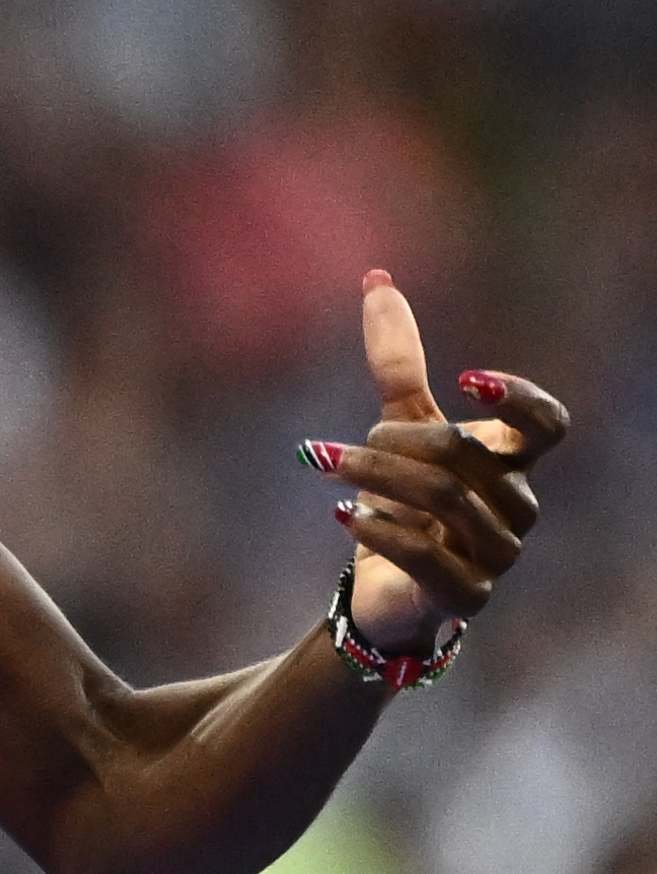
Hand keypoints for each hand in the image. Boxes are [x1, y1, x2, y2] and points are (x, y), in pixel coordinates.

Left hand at [300, 269, 568, 646]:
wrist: (387, 585)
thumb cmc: (405, 496)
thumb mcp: (399, 423)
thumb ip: (397, 359)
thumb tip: (377, 278)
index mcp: (512, 462)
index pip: (548, 425)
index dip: (518, 399)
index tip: (463, 379)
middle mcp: (517, 507)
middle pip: (464, 454)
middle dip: (394, 440)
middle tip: (345, 441)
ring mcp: (498, 555)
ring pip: (444, 500)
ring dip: (374, 476)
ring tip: (324, 463)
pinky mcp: (466, 595)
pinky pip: (428, 557)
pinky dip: (379, 530)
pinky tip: (342, 514)